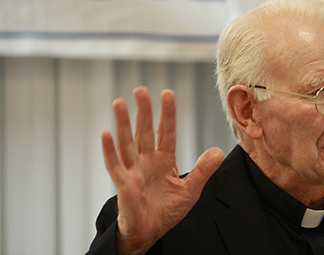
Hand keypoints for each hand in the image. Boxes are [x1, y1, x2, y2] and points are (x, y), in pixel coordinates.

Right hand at [101, 86, 223, 253]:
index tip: (167, 93)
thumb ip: (203, 170)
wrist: (150, 233)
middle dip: (143, 111)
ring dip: (123, 124)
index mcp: (164, 160)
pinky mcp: (123, 185)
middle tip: (140, 90)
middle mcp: (147, 161)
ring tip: (119, 103)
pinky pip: (115, 165)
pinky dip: (109, 150)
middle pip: (144, 132)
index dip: (167, 114)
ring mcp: (133, 171)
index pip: (165, 132)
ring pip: (127, 143)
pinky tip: (105, 134)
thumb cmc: (166, 212)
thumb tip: (218, 151)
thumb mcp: (190, 191)